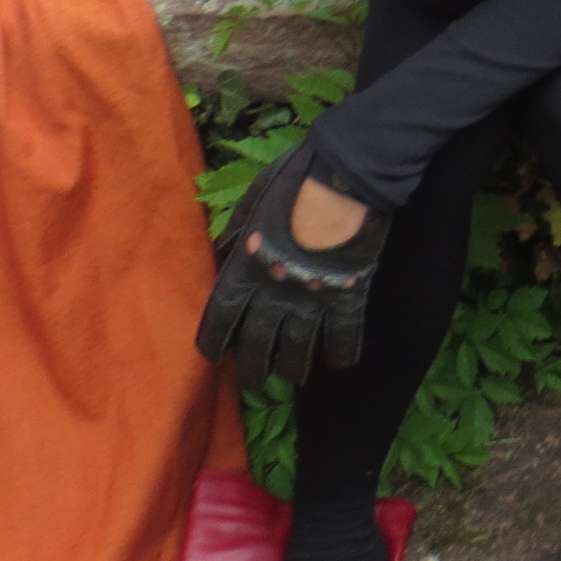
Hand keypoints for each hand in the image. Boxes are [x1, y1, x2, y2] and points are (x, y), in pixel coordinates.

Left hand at [197, 145, 392, 386]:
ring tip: (293, 377)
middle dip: (252, 370)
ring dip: (293, 370)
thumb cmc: (295, 182)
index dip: (214, 343)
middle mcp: (273, 294)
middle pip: (256, 346)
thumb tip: (225, 253)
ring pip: (297, 352)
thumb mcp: (253, 201)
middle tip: (254, 381)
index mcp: (246, 269)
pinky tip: (340, 363)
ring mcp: (311, 300)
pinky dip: (342, 353)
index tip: (214, 355)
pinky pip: (343, 337)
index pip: (220, 320)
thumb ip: (237, 232)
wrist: (344, 178)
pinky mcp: (346, 298)